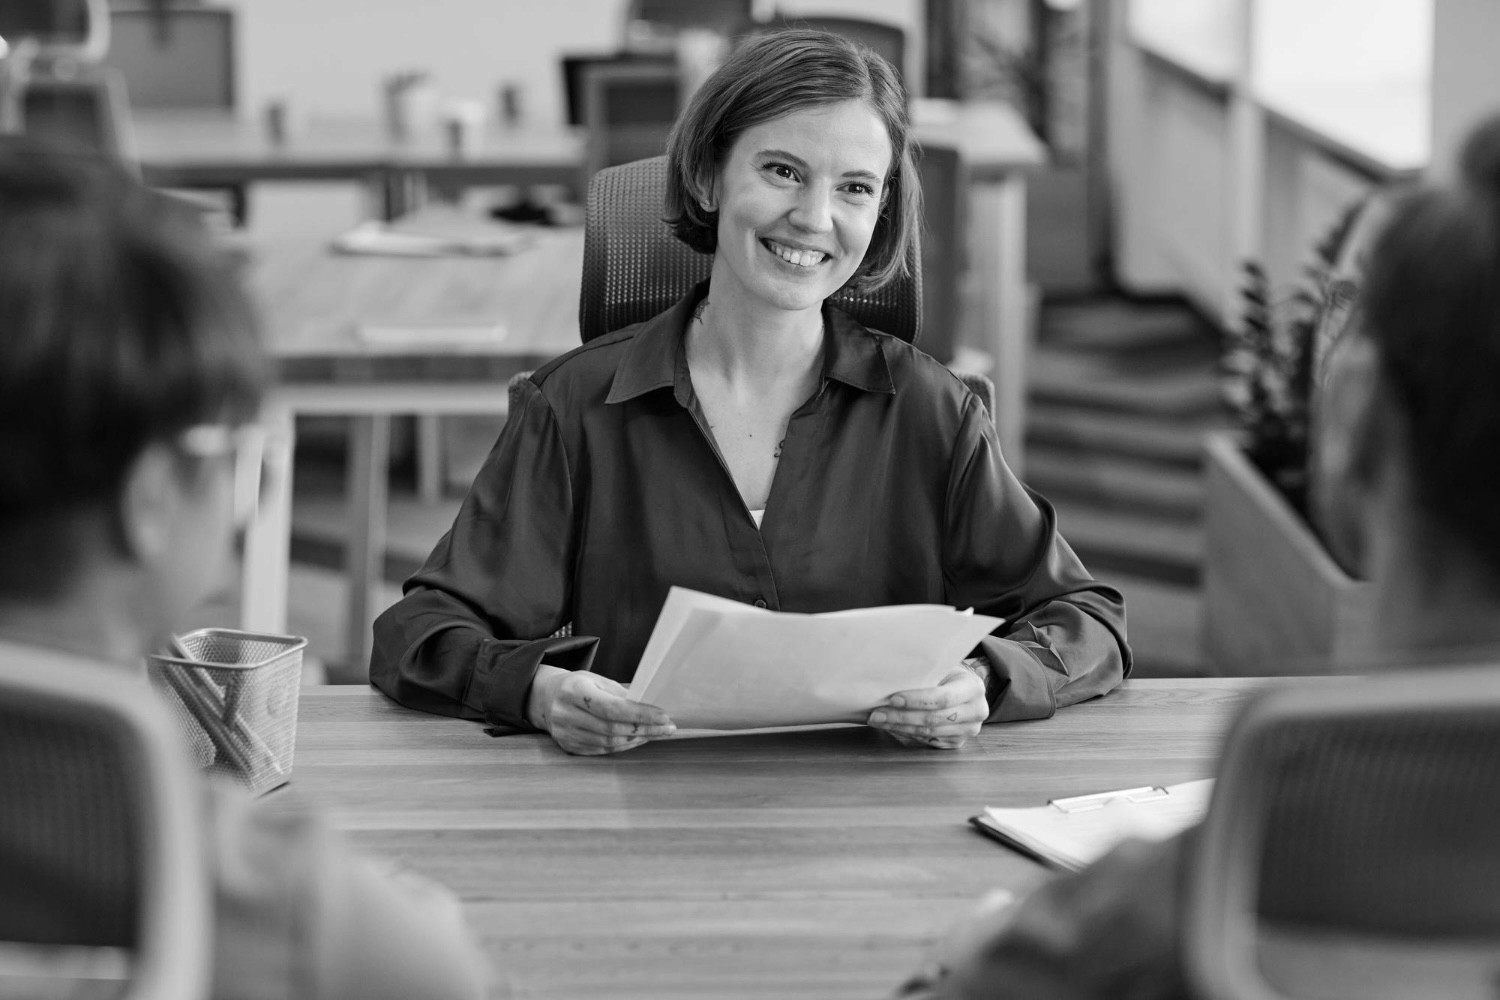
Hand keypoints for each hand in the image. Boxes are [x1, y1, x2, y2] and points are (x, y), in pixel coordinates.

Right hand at [527, 665, 674, 754]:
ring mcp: (565, 733)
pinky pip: (602, 750)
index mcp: (574, 690)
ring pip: (608, 743)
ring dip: (637, 739)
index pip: (612, 708)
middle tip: (667, 727)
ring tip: (657, 733)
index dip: (640, 714)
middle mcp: (566, 713)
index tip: (663, 716)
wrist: (546, 698)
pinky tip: (638, 739)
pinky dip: (623, 746)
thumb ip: (620, 693)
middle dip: (644, 729)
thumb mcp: (596, 679)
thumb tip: (650, 706)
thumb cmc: (577, 685)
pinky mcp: (568, 746)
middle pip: (612, 728)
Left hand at [868, 665, 987, 748]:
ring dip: (899, 727)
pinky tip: (890, 726)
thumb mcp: (942, 667)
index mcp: (973, 688)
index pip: (943, 698)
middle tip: (876, 713)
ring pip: (928, 732)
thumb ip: (925, 672)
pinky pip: (928, 739)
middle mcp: (976, 712)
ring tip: (878, 720)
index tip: (892, 698)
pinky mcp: (957, 742)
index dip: (916, 700)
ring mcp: (968, 730)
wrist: (964, 689)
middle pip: (933, 719)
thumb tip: (888, 674)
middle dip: (901, 717)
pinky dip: (906, 733)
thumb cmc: (947, 673)